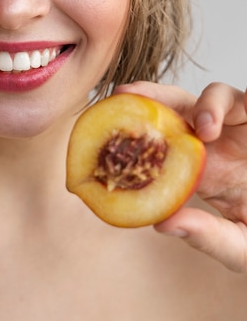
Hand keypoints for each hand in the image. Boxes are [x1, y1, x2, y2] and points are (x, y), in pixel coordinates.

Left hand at [114, 80, 246, 271]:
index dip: (134, 129)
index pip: (160, 139)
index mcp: (197, 166)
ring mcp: (238, 127)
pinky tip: (229, 121)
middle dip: (151, 95)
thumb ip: (208, 239)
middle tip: (126, 94)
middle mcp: (213, 140)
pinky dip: (234, 104)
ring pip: (214, 95)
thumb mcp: (240, 246)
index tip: (106, 126)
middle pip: (176, 105)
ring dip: (205, 104)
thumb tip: (163, 225)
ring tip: (206, 129)